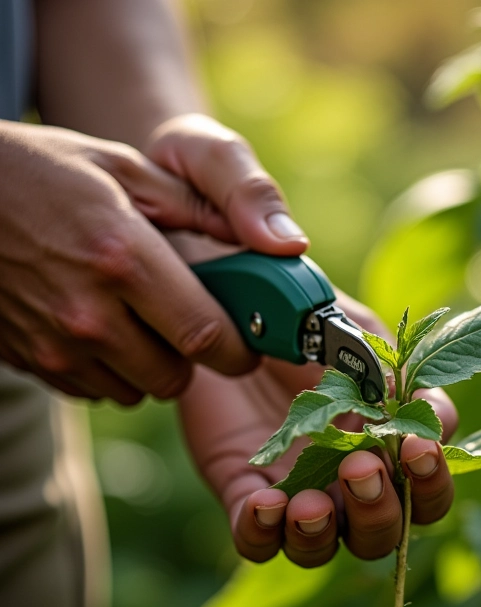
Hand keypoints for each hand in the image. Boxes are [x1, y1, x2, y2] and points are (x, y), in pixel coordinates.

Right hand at [0, 115, 306, 402]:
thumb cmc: (44, 173)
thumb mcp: (125, 167)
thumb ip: (202, 206)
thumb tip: (275, 242)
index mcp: (122, 257)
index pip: (206, 335)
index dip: (239, 348)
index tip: (248, 343)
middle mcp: (88, 312)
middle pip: (175, 377)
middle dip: (193, 357)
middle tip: (184, 320)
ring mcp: (54, 343)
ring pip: (137, 390)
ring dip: (150, 365)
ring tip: (135, 317)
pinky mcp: (31, 361)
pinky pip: (96, 390)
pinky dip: (110, 370)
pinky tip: (98, 326)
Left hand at [178, 294, 458, 566]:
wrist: (236, 308)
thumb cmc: (308, 321)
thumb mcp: (358, 335)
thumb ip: (396, 374)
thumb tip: (432, 420)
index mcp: (386, 447)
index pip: (425, 493)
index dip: (430, 482)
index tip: (416, 446)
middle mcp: (345, 483)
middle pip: (381, 536)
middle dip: (378, 511)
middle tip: (359, 468)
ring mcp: (294, 492)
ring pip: (320, 550)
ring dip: (321, 535)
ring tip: (309, 502)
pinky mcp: (244, 492)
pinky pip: (254, 540)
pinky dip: (263, 532)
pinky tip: (266, 502)